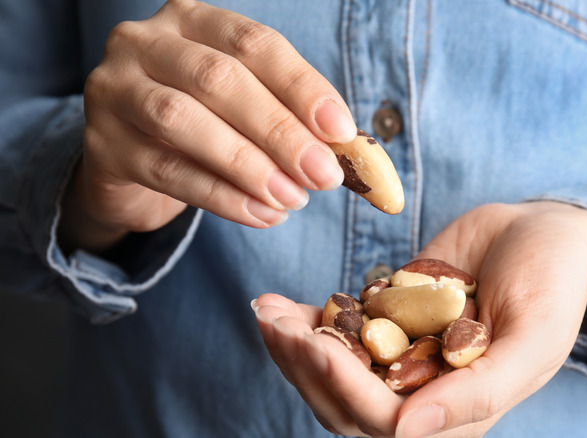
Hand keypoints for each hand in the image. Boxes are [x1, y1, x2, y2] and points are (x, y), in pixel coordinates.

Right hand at [60, 0, 354, 251]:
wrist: (131, 163)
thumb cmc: (204, 125)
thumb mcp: (246, 109)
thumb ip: (290, 119)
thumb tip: (346, 150)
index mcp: (191, 20)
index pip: (255, 44)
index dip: (302, 87)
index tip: (341, 130)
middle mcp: (144, 43)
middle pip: (219, 80)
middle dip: (279, 131)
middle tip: (323, 175)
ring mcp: (114, 91)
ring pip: (184, 121)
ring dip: (249, 165)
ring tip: (294, 199)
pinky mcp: (102, 146)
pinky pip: (168, 171)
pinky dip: (222, 197)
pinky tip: (261, 214)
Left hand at [253, 202, 586, 436]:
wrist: (542, 232)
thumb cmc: (552, 283)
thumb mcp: (533, 339)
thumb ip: (480, 393)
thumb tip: (406, 432)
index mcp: (459, 411)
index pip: (386, 419)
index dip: (344, 387)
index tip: (313, 342)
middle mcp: (423, 391)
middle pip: (345, 402)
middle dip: (304, 365)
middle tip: (271, 322)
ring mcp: (401, 354)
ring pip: (334, 370)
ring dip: (294, 346)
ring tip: (265, 310)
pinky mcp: (387, 319)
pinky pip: (339, 331)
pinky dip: (307, 319)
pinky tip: (281, 304)